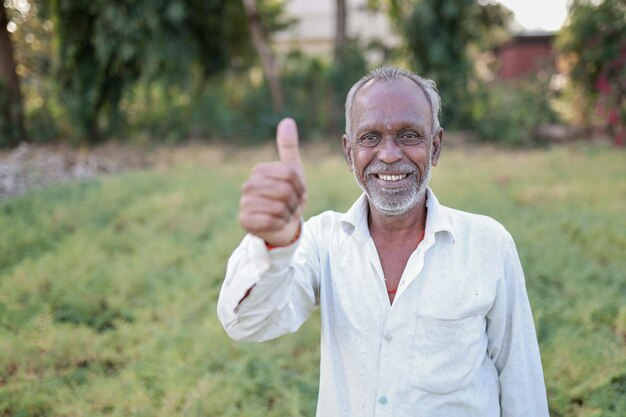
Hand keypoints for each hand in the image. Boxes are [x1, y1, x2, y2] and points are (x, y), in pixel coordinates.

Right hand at [239, 118, 306, 246]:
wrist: (281, 225)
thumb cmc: (288, 196)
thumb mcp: (292, 171)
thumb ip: (288, 147)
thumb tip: (287, 120)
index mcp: (259, 170)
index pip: (290, 174)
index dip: (300, 185)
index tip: (296, 191)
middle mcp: (248, 185)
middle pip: (285, 191)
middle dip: (294, 201)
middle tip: (290, 205)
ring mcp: (244, 203)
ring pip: (279, 207)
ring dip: (288, 214)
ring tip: (283, 214)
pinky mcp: (245, 221)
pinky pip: (272, 221)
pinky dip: (280, 224)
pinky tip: (276, 224)